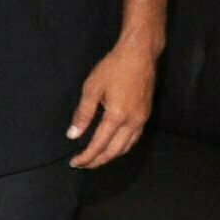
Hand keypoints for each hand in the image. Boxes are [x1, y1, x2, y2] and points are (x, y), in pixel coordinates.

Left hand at [68, 37, 159, 166]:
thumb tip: (73, 135)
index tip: (75, 162)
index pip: (99, 145)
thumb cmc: (114, 68)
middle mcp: (133, 121)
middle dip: (98, 161)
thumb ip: (83, 114)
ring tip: (95, 159)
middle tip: (82, 165)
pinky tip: (113, 146)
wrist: (140, 54)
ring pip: (127, 146)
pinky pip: (134, 138)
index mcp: (118, 116)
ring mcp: (142, 118)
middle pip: (115, 151)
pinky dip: (122, 147)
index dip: (86, 156)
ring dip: (111, 156)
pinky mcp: (146, 114)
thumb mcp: (92, 89)